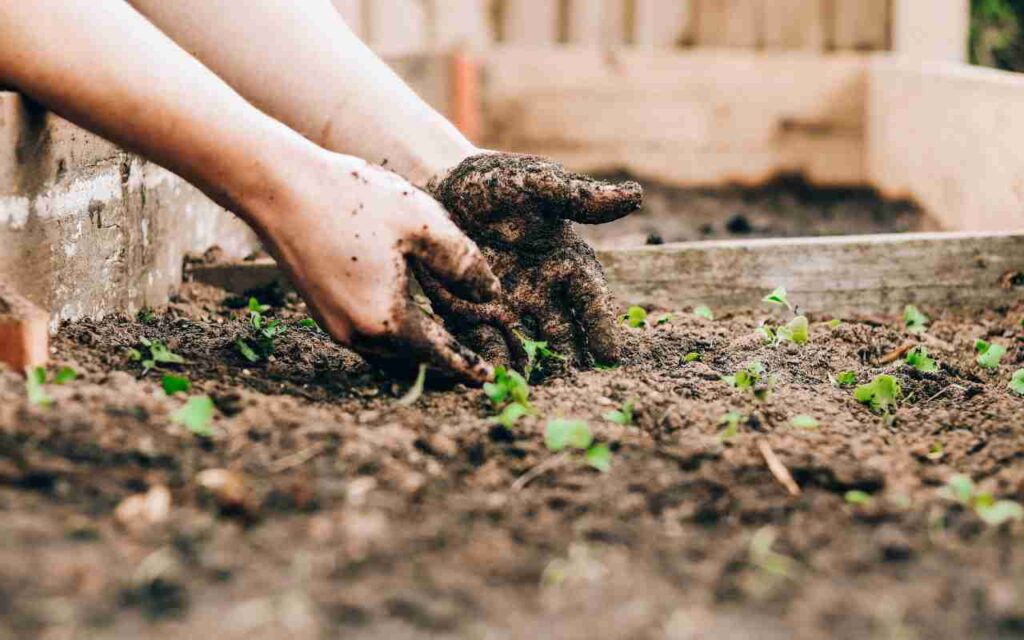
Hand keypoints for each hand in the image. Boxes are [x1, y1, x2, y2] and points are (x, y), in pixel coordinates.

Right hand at [248, 152, 499, 384]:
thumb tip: (490, 294)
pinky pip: (367, 333)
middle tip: (473, 362)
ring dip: (417, 348)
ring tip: (446, 339)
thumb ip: (463, 263)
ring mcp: (334, 325)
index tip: (489, 379)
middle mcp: (357, 334)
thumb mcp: (423, 224)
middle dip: (443, 361)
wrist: (278, 187)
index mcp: (387, 321)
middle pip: (412, 359)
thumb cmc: (353, 200)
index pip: (439, 354)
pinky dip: (393, 332)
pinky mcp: (321, 309)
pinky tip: (407, 313)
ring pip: (388, 350)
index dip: (467, 366)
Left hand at [423, 153, 641, 370]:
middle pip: (564, 334)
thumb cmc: (498, 183)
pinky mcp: (473, 315)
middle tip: (578, 388)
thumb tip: (634, 196)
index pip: (591, 300)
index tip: (610, 356)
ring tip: (534, 392)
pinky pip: (486, 343)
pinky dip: (492, 361)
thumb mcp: (538, 184)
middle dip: (571, 361)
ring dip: (533, 369)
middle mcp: (543, 293)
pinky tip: (494, 380)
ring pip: (528, 346)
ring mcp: (509, 308)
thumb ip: (579, 197)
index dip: (601, 327)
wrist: (443, 186)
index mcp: (567, 263)